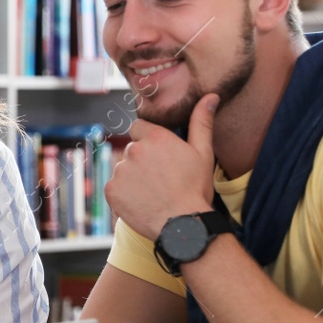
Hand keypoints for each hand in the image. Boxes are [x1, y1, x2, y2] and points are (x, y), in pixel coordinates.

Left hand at [103, 93, 218, 239]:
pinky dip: (124, 195)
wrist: (183, 225)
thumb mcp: (204, 154)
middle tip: (161, 180)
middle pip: (132, 150)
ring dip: (133, 179)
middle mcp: (134, 150)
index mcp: (155, 137)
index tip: (159, 156)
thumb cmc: (196, 189)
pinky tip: (141, 202)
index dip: (148, 140)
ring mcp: (120, 171)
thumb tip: (210, 96)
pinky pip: (114, 187)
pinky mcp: (111, 190)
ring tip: (153, 194)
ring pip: (123, 170)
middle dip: (142, 161)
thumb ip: (201, 123)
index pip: (138, 127)